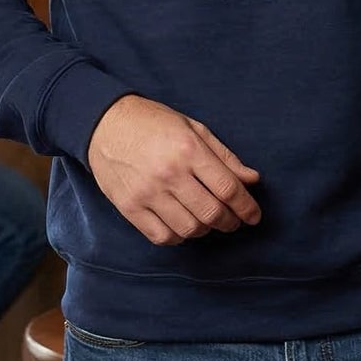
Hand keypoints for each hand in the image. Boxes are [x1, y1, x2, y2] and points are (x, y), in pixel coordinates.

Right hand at [86, 94, 260, 244]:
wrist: (106, 124)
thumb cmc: (155, 123)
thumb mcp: (194, 128)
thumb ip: (224, 156)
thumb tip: (252, 180)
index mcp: (189, 150)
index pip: (228, 188)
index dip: (246, 206)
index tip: (254, 215)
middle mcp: (169, 173)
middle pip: (211, 213)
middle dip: (230, 221)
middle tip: (234, 220)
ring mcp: (147, 193)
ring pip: (189, 229)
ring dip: (205, 230)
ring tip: (208, 221)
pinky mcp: (129, 208)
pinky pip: (161, 236)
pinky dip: (178, 237)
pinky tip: (183, 225)